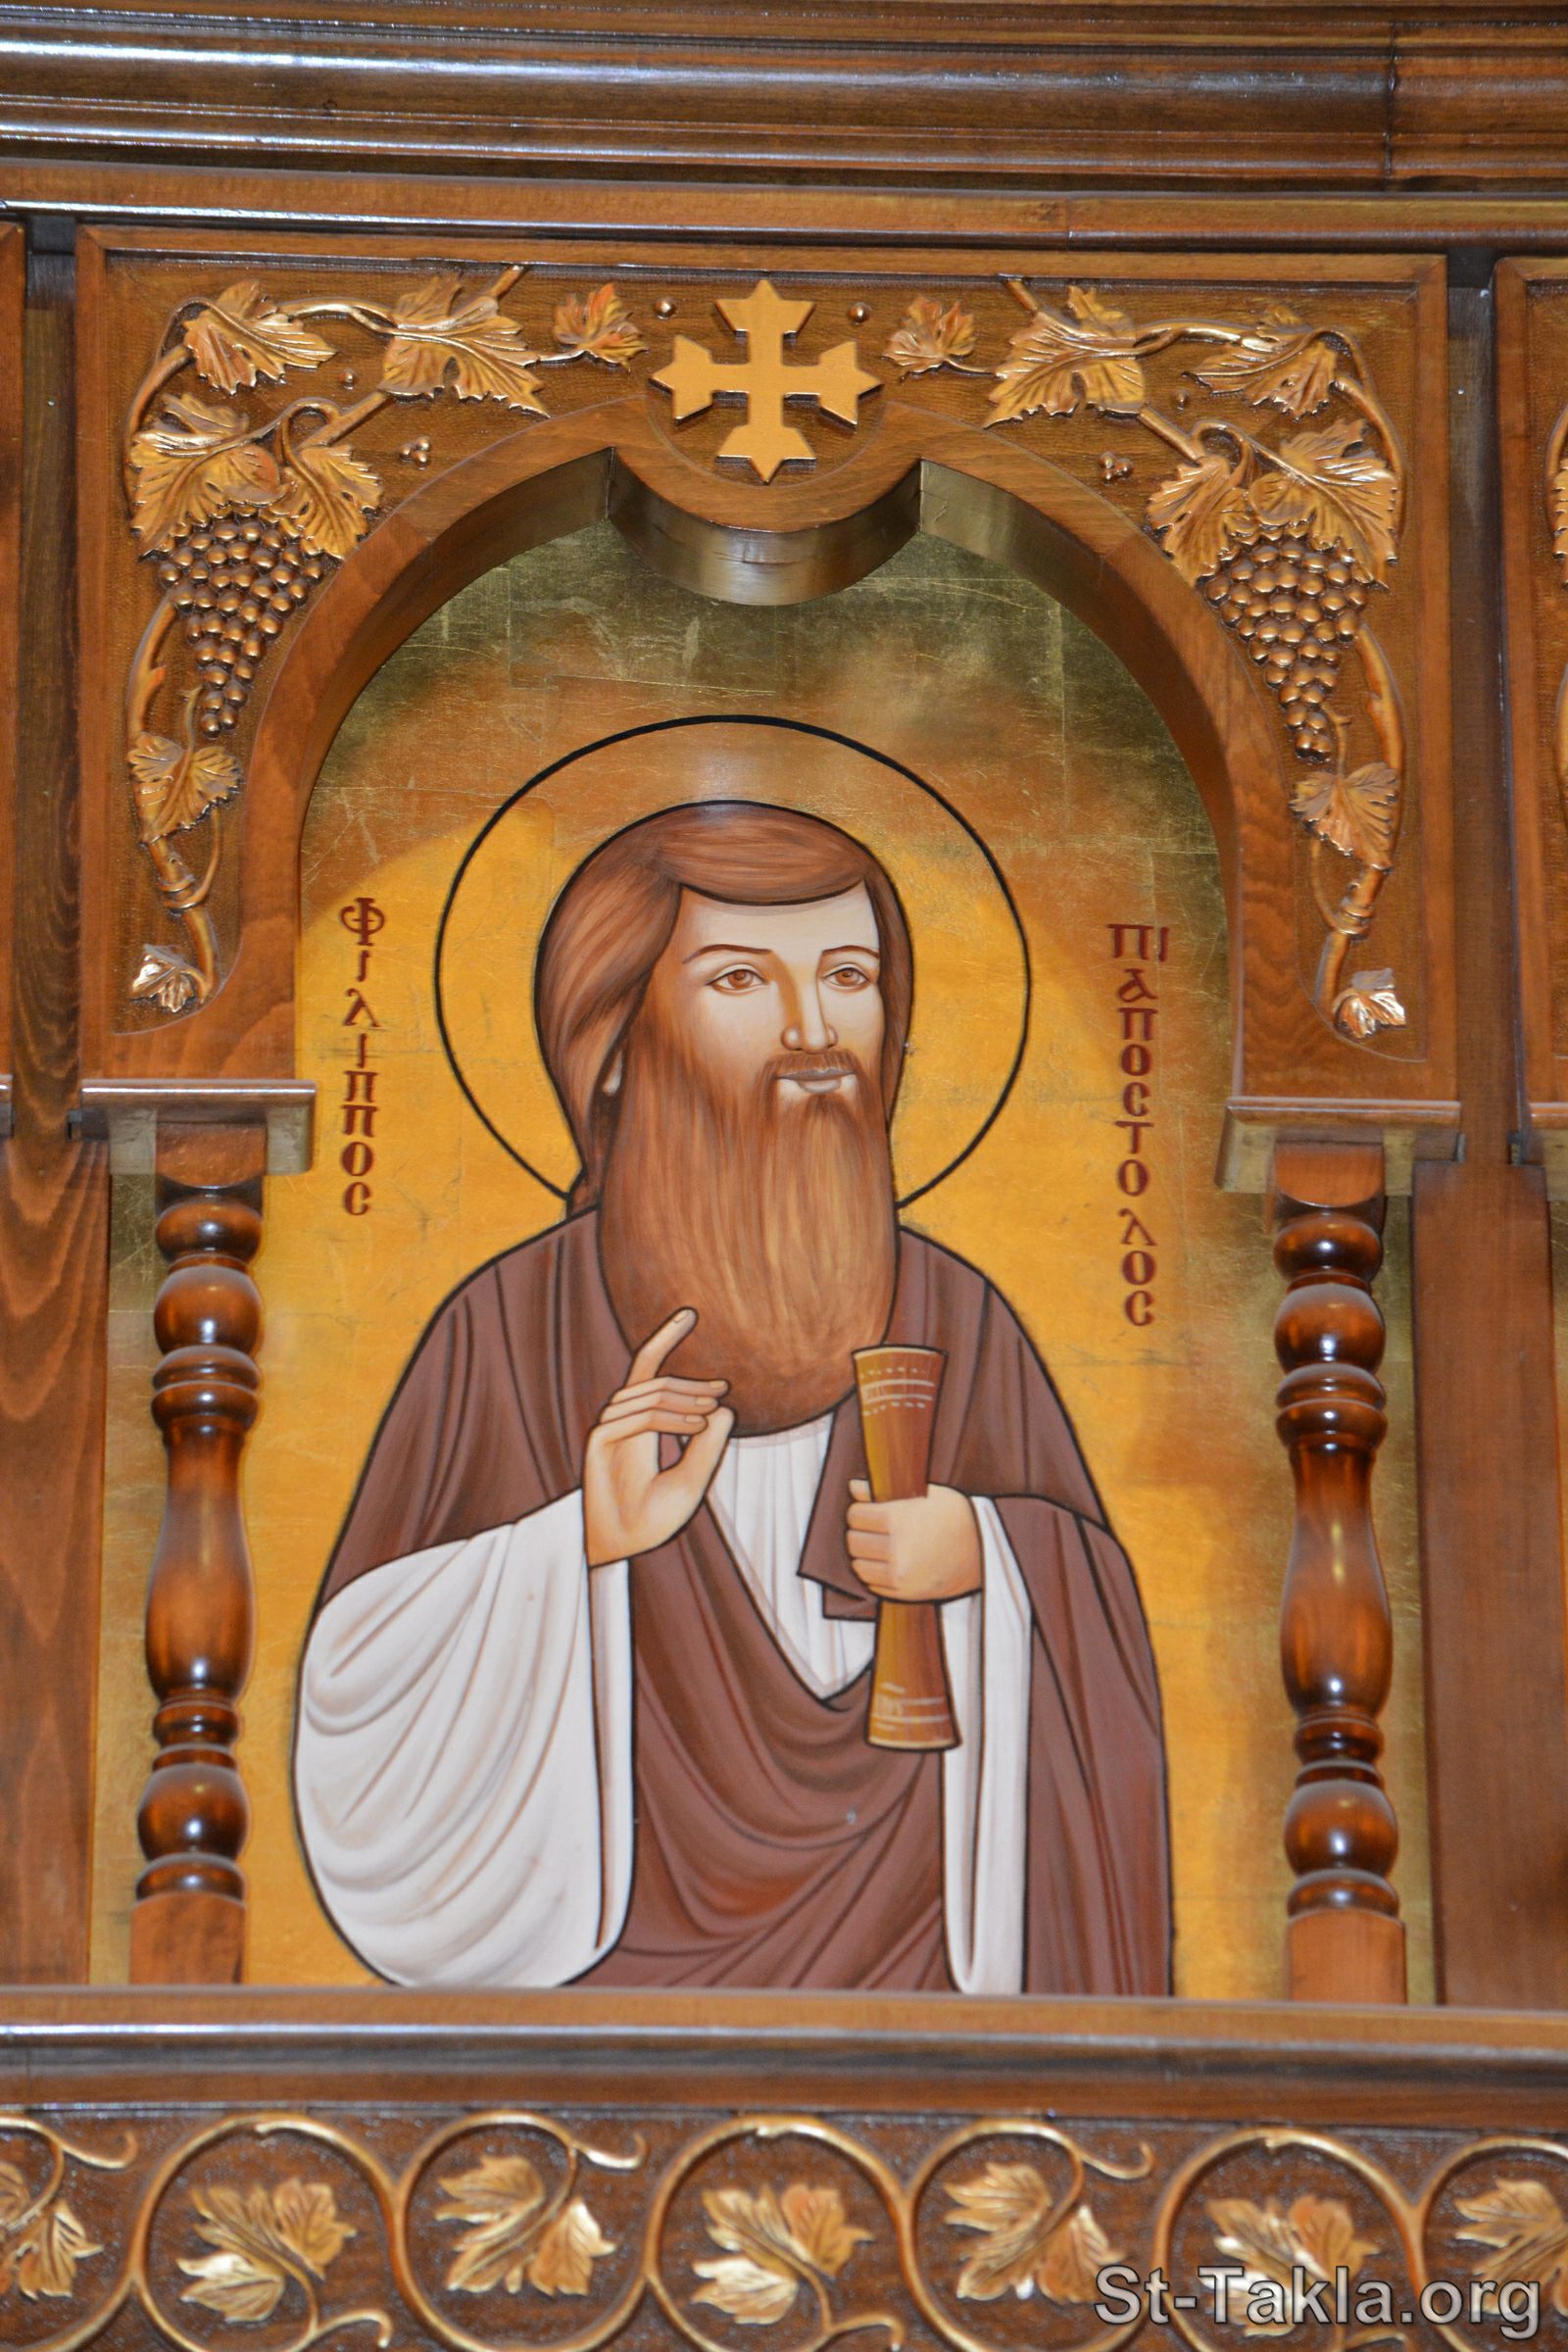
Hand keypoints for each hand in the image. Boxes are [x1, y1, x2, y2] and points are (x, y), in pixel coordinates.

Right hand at [584, 1308, 734, 1566]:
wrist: (625, 1550)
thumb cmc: (654, 1519)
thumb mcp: (693, 1479)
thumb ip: (708, 1445)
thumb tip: (724, 1409)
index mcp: (640, 1424)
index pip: (647, 1369)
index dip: (665, 1338)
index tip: (690, 1316)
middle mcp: (622, 1421)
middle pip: (651, 1377)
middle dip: (689, 1380)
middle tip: (723, 1387)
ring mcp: (608, 1430)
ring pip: (647, 1395)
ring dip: (682, 1399)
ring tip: (713, 1409)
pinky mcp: (598, 1444)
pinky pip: (638, 1418)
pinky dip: (669, 1417)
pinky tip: (696, 1423)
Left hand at [846, 1481, 982, 1601]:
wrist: (982, 1551)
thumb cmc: (954, 1515)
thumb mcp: (924, 1493)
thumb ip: (884, 1491)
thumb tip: (853, 1487)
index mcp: (897, 1519)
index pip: (856, 1516)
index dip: (859, 1511)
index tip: (867, 1510)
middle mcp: (895, 1549)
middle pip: (854, 1541)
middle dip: (859, 1532)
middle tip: (871, 1528)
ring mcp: (899, 1575)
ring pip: (859, 1565)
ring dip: (863, 1555)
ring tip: (877, 1546)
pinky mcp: (904, 1593)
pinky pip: (872, 1584)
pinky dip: (873, 1574)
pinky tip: (885, 1563)